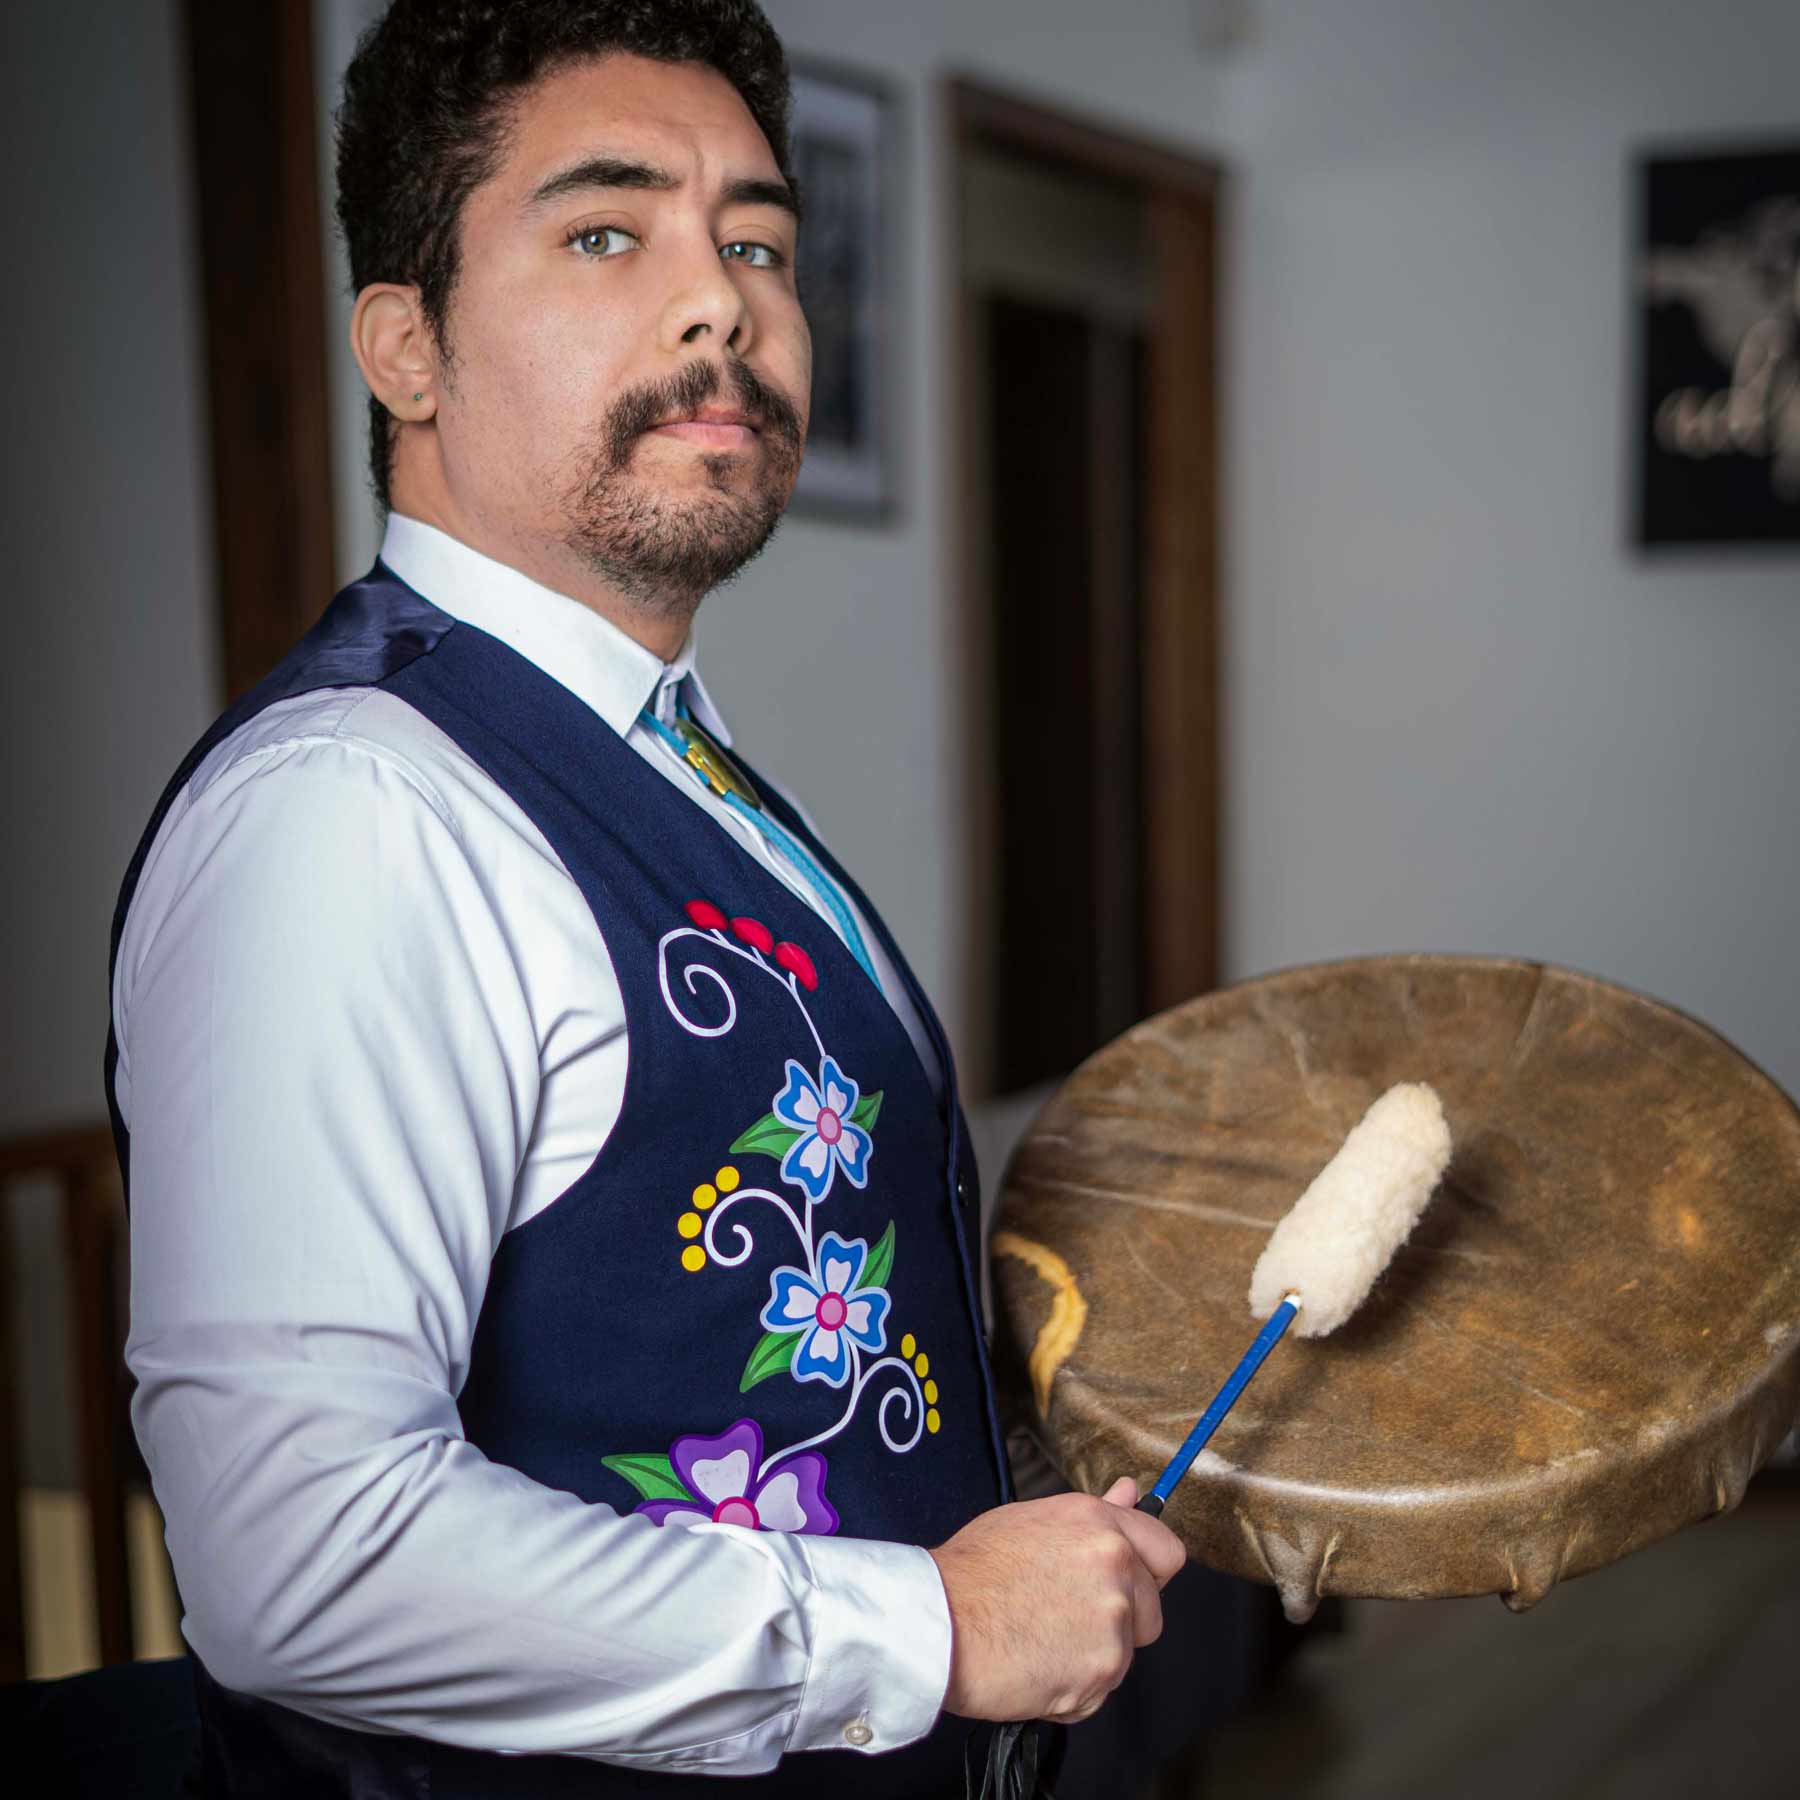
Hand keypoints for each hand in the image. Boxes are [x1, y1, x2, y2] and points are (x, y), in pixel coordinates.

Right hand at [927, 1476, 1185, 1724]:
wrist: (939, 1622)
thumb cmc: (971, 1572)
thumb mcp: (1030, 1521)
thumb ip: (1093, 1515)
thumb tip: (1129, 1494)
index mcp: (1099, 1524)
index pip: (1166, 1551)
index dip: (1148, 1573)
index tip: (1129, 1585)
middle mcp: (1115, 1567)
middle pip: (1151, 1612)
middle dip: (1119, 1624)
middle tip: (1063, 1620)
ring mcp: (1112, 1622)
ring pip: (1123, 1656)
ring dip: (1091, 1659)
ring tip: (1037, 1641)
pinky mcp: (1100, 1673)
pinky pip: (1099, 1692)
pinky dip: (1073, 1691)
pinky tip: (1033, 1666)